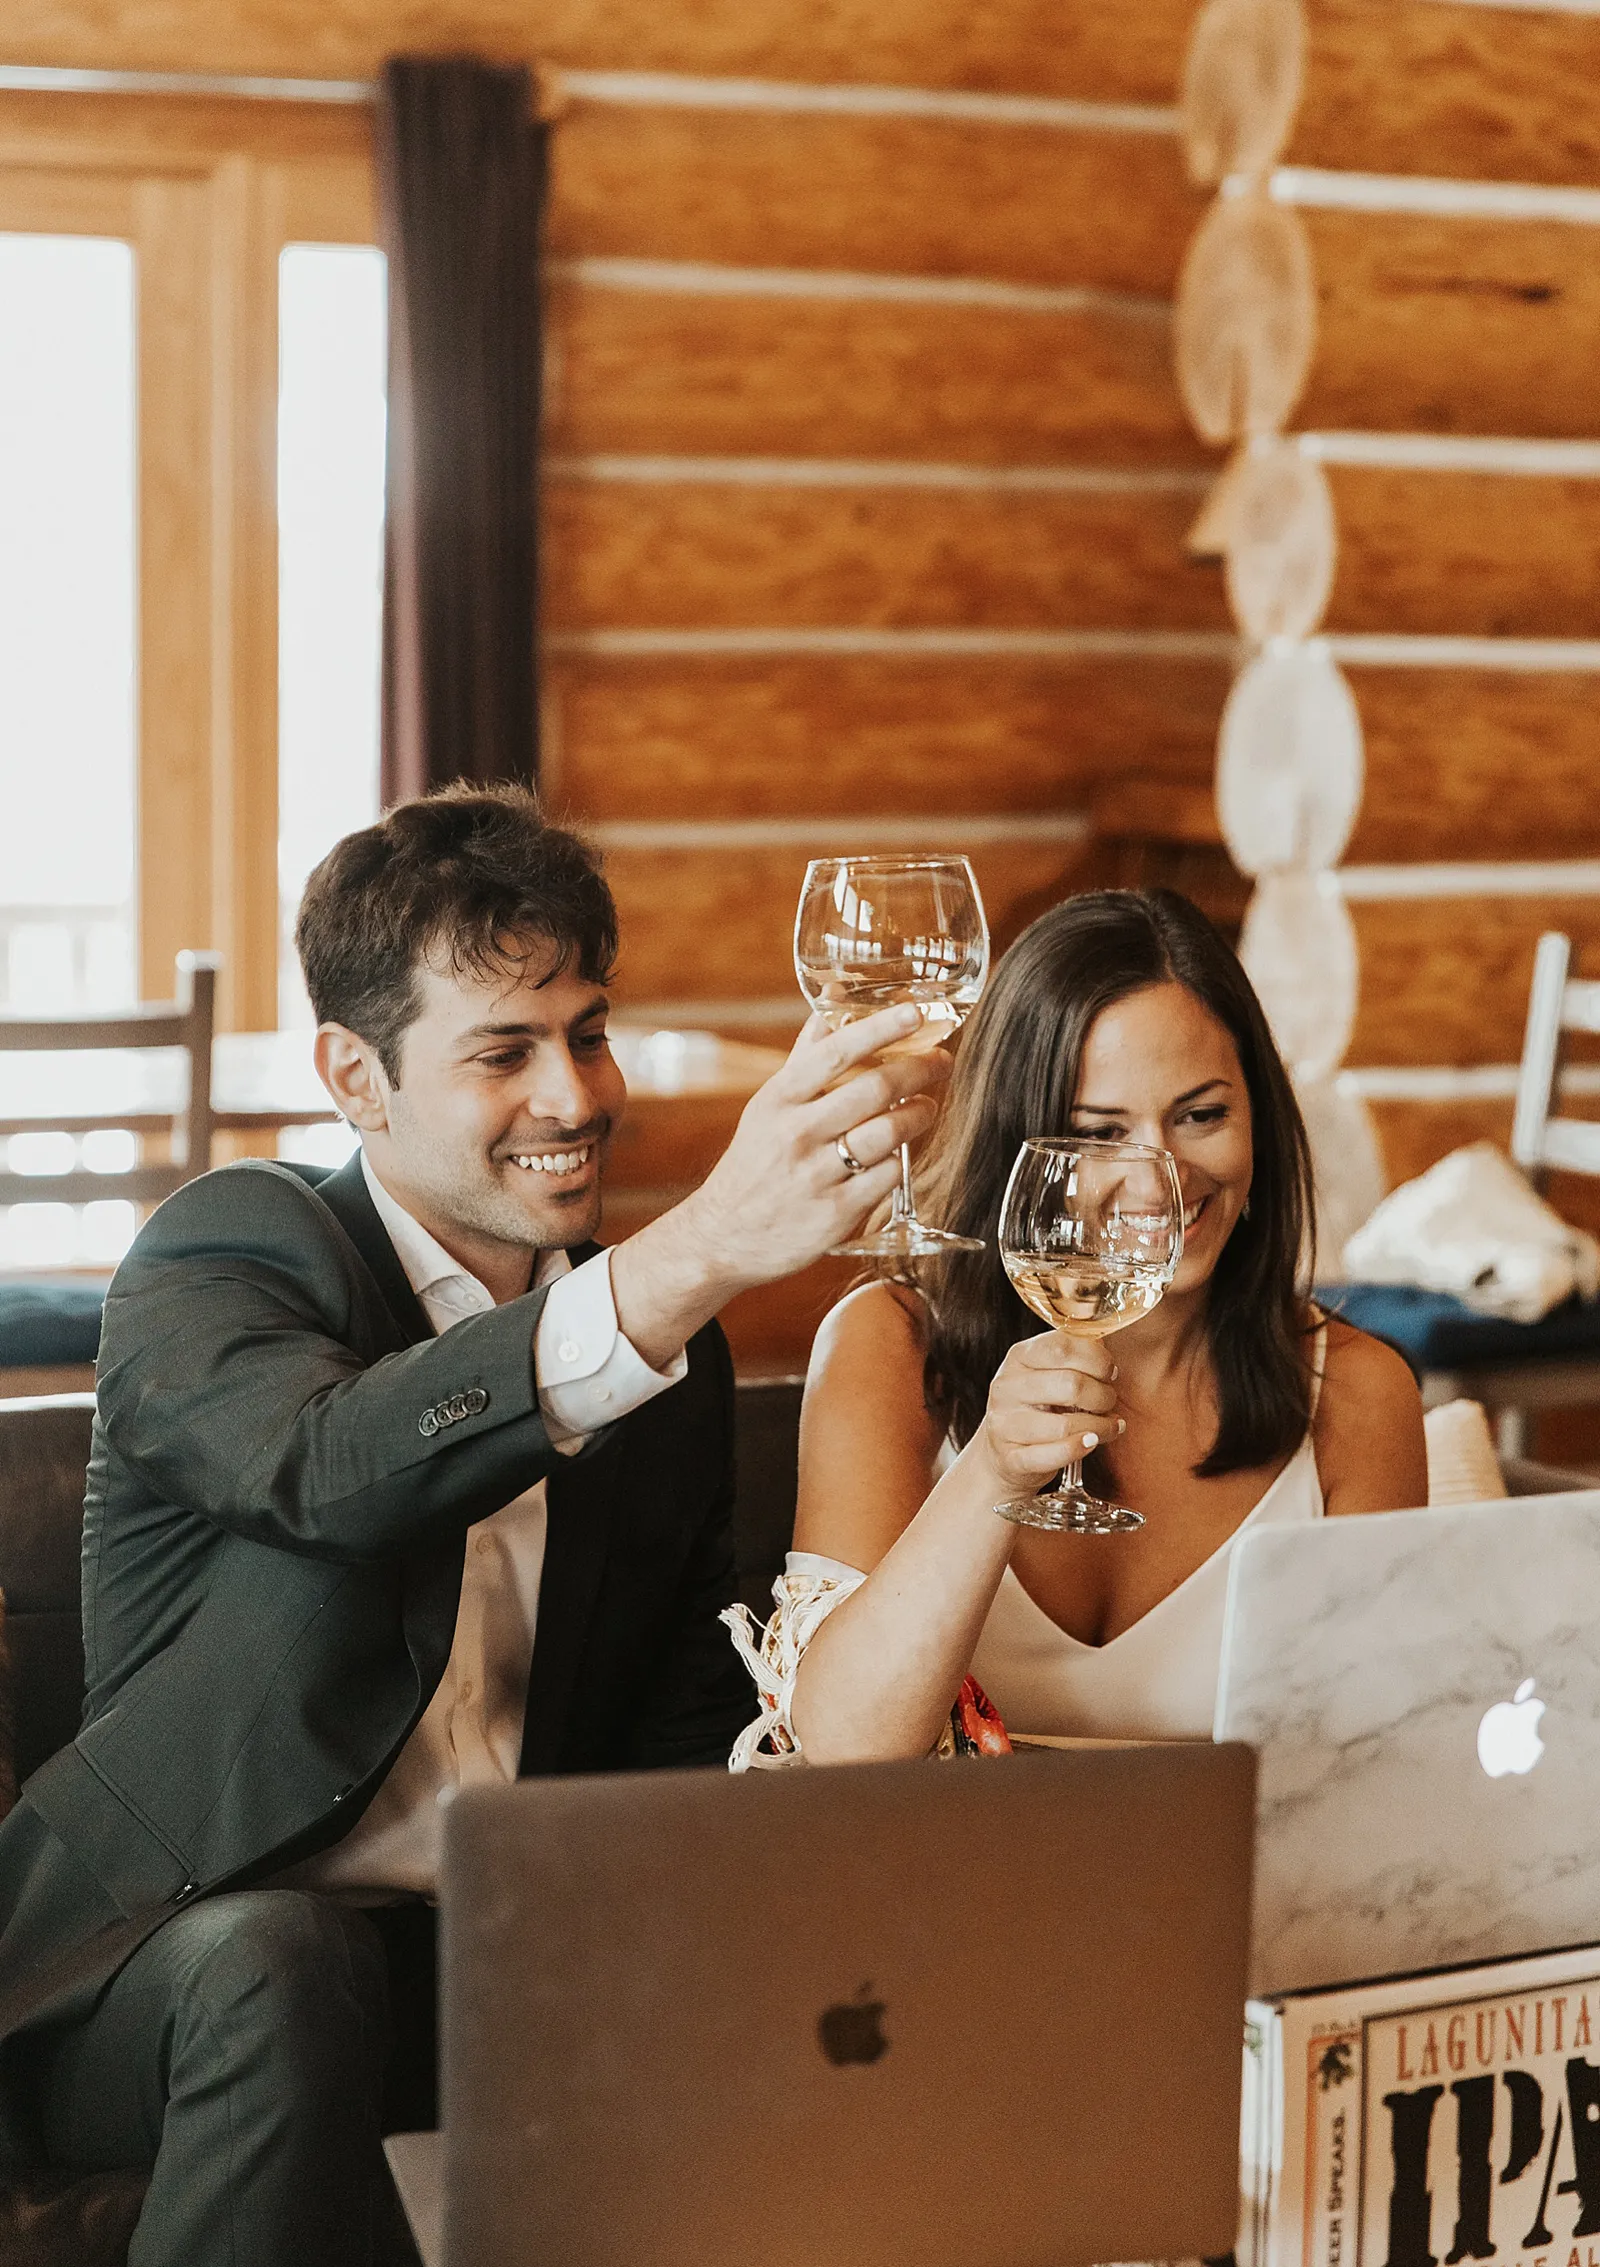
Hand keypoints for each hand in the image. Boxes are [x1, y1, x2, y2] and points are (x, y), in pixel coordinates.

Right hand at [683, 1005, 950, 1284]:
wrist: (724, 1237)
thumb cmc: (753, 1164)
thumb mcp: (767, 1107)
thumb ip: (805, 1059)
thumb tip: (832, 1006)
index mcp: (778, 1100)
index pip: (835, 1053)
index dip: (880, 1029)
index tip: (913, 1013)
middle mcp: (796, 1134)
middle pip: (874, 1090)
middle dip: (919, 1070)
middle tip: (940, 1061)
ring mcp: (817, 1176)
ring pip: (888, 1133)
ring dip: (920, 1113)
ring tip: (927, 1106)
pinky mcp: (837, 1215)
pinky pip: (888, 1177)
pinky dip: (902, 1160)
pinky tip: (903, 1153)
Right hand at [979, 1331, 1123, 1498]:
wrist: (1004, 1451)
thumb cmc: (1038, 1406)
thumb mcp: (1048, 1372)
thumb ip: (1076, 1355)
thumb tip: (1104, 1337)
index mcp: (1019, 1357)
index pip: (1061, 1347)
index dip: (1096, 1359)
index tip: (1110, 1372)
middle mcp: (1006, 1387)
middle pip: (1069, 1384)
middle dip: (1102, 1395)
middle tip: (1109, 1402)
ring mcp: (1004, 1424)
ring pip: (1065, 1425)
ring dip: (1099, 1427)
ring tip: (1110, 1426)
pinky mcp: (1010, 1457)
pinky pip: (1054, 1455)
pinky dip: (1080, 1449)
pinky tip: (1092, 1442)